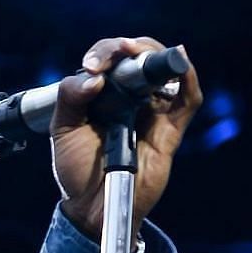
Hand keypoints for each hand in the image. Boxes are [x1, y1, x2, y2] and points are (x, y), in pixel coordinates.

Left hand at [51, 37, 203, 241]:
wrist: (92, 206)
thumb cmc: (77, 168)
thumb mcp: (63, 129)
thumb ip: (70, 99)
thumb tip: (94, 78)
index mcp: (104, 93)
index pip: (112, 58)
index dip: (106, 51)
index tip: (91, 66)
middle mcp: (130, 97)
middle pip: (142, 56)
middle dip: (131, 47)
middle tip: (120, 51)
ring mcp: (153, 111)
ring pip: (167, 71)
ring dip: (158, 56)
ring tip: (141, 53)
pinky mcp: (171, 130)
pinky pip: (188, 101)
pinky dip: (188, 80)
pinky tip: (179, 66)